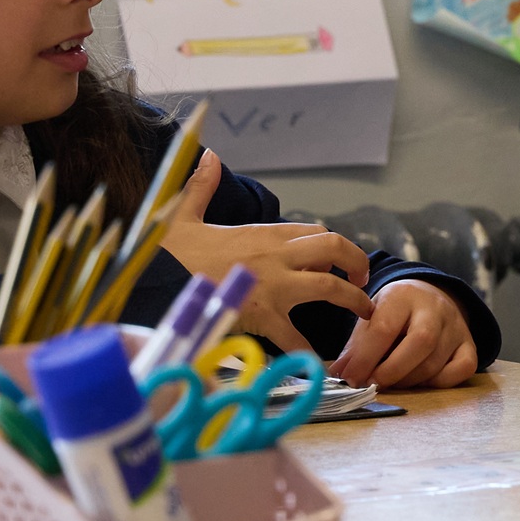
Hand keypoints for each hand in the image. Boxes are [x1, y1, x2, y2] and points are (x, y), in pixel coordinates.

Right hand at [156, 152, 375, 350]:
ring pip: (329, 287)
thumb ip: (201, 188)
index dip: (332, 246)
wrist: (154, 283)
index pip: (315, 232)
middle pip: (333, 248)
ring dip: (352, 301)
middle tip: (363, 281)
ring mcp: (273, 287)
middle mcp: (276, 257)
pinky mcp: (263, 317)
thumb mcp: (183, 216)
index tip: (336, 261)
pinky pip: (297, 337)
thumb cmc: (168, 256)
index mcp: (264, 235)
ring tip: (365, 314)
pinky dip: (311, 353)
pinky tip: (324, 365)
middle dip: (356, 263)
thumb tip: (209, 155)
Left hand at [335, 279, 479, 389]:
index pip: (385, 328)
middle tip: (372, 385)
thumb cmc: (394, 312)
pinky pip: (462, 370)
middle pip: (420, 342)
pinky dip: (440, 382)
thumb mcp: (371, 316)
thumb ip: (357, 345)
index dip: (365, 358)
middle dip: (392, 371)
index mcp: (403, 295)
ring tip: (390, 382)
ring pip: (436, 362)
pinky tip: (420, 380)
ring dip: (408, 381)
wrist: (429, 297)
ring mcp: (456, 326)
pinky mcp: (470, 344)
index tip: (350, 378)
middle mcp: (435, 307)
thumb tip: (341, 374)